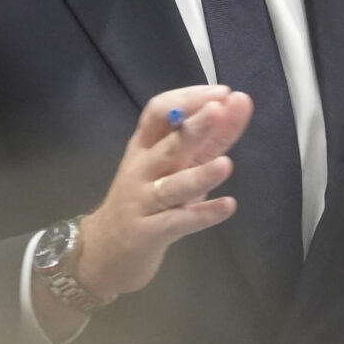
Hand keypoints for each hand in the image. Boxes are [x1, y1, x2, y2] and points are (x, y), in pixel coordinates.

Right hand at [72, 84, 251, 299]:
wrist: (105, 250)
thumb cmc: (145, 201)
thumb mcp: (173, 167)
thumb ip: (207, 140)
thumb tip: (237, 106)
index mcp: (144, 147)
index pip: (158, 112)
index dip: (188, 100)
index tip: (221, 92)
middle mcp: (140, 170)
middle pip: (166, 145)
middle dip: (193, 127)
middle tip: (218, 110)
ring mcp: (142, 202)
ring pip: (171, 186)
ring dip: (200, 175)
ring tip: (226, 165)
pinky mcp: (148, 233)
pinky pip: (177, 222)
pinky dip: (203, 214)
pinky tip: (227, 206)